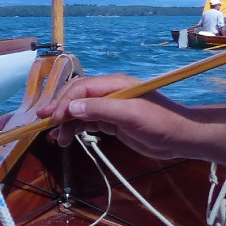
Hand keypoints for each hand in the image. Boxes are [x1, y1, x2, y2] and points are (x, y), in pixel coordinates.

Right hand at [35, 73, 192, 157]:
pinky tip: (68, 138)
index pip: (80, 89)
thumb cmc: (160, 123)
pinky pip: (88, 122)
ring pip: (80, 111)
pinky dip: (76, 129)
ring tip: (57, 140)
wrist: (182, 138)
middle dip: (60, 111)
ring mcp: (111, 107)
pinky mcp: (113, 121)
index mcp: (114, 85)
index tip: (53, 119)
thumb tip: (70, 108)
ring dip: (66, 123)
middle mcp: (109, 93)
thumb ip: (99, 110)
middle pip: (76, 98)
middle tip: (44, 126)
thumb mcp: (130, 116)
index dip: (64, 102)